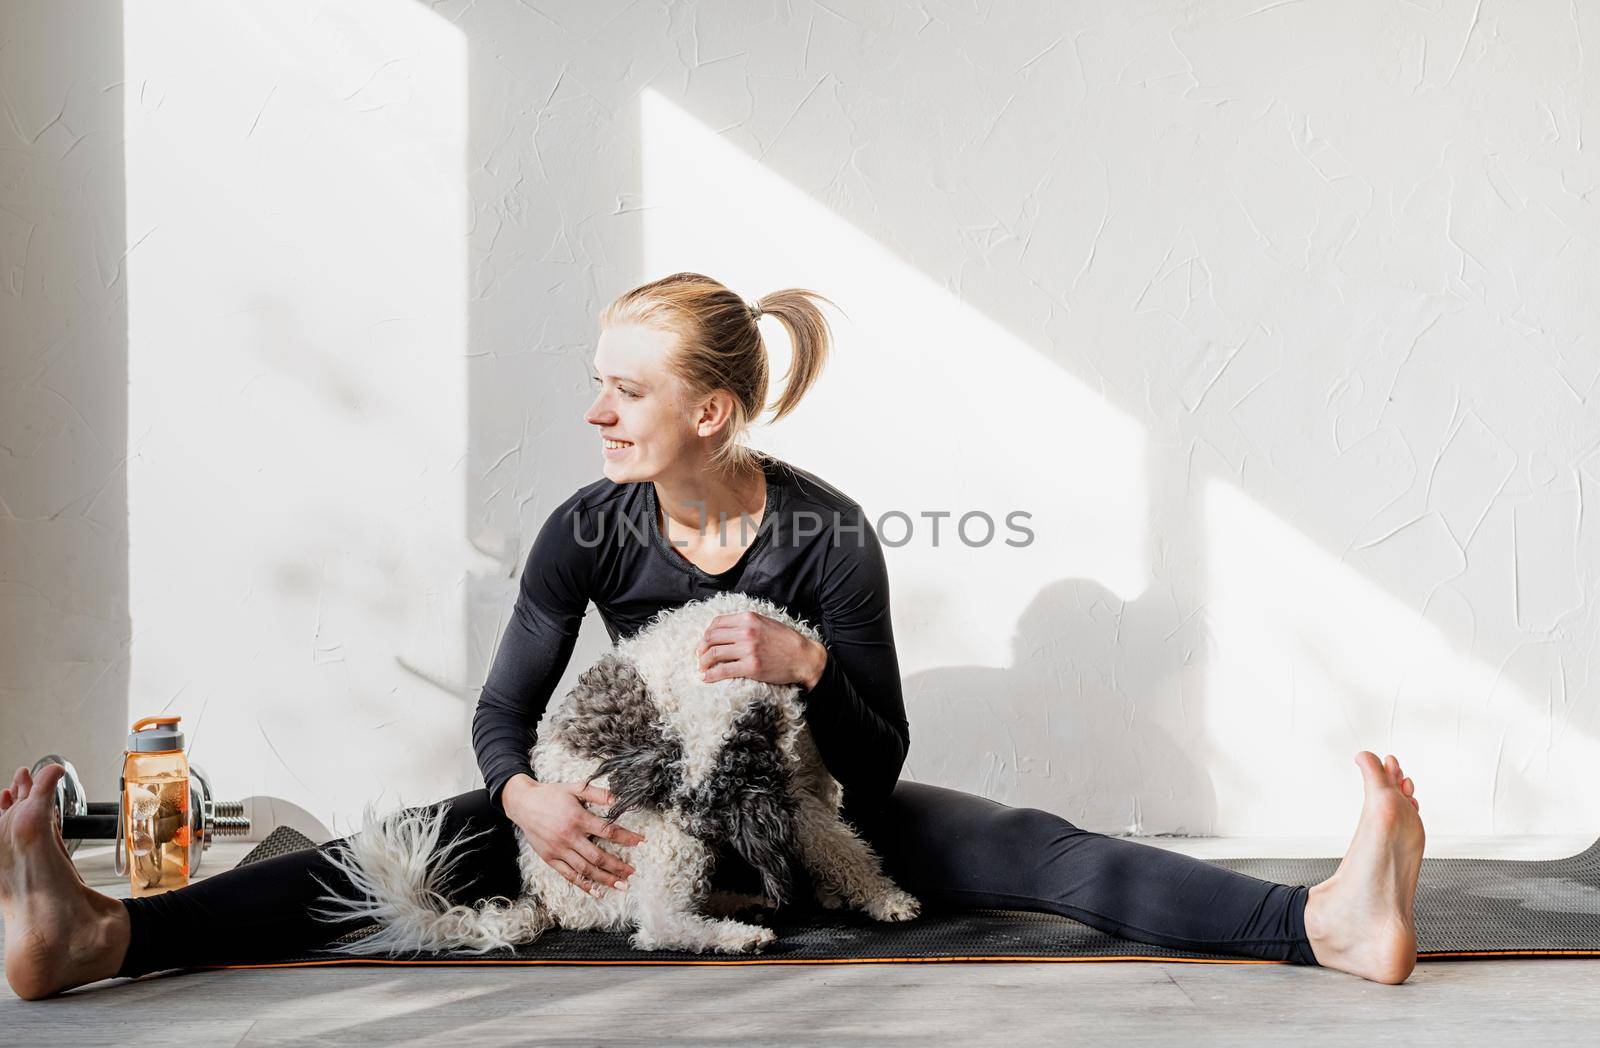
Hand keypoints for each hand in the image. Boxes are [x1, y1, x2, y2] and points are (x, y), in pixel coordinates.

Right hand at [501, 774, 645, 895]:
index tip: (641, 842)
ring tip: (621, 885)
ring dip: (605, 879)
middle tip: (632, 872)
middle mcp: (569, 837)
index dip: (626, 838)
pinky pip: (569, 876)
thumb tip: (619, 797)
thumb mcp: (575, 788)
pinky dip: (584, 885)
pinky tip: (597, 892)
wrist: (523, 804)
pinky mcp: (550, 859)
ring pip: (585, 869)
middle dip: (618, 866)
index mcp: (577, 818)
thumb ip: (598, 793)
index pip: (608, 831)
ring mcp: (559, 850)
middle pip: (598, 856)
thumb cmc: (551, 794)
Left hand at [697, 611, 826, 688]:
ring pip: (714, 653)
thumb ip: (747, 623)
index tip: (705, 642)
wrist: (804, 657)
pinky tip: (706, 678)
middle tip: (699, 656)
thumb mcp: (766, 622)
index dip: (707, 633)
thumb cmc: (786, 641)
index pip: (717, 622)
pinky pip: (723, 671)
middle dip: (702, 648)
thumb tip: (726, 630)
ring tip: (701, 667)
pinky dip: (711, 675)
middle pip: (712, 637)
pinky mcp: (751, 667)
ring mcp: (748, 649)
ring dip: (703, 662)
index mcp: (749, 618)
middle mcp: (746, 632)